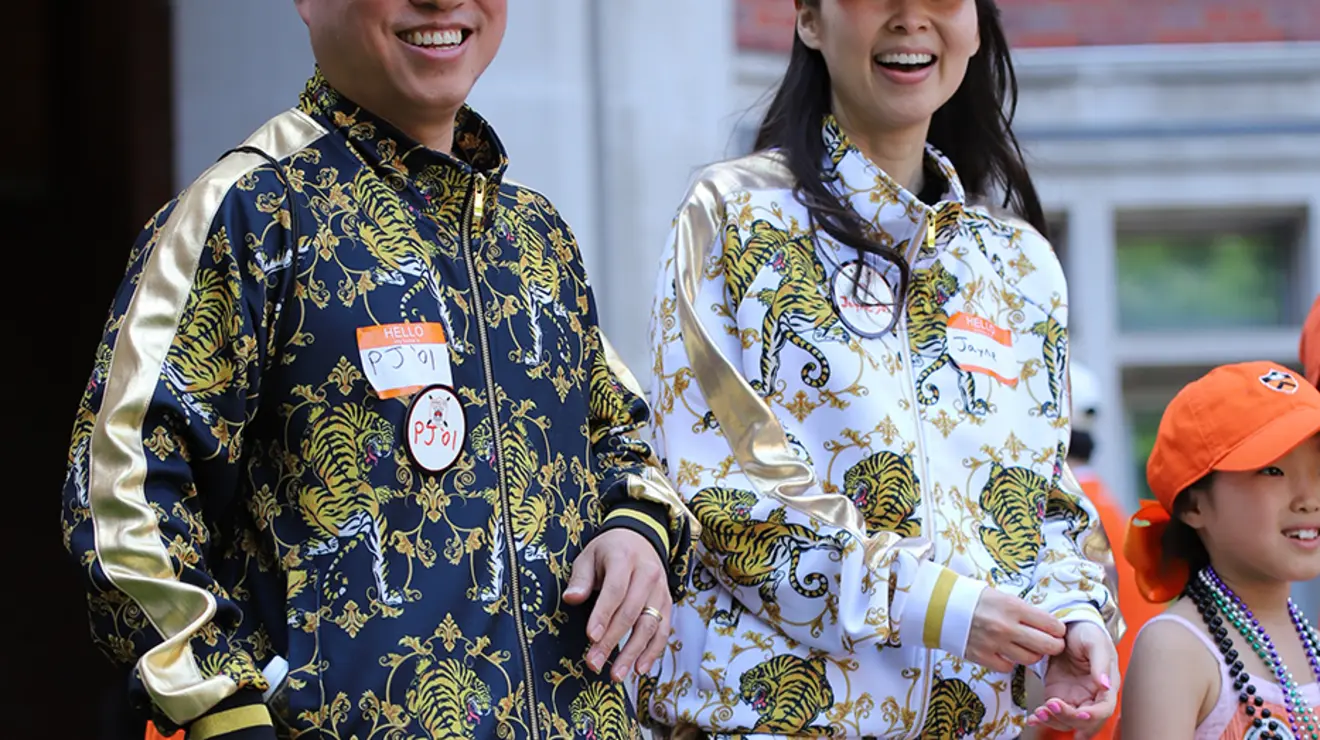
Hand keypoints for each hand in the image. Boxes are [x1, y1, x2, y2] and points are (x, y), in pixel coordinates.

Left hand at [563, 528, 671, 681]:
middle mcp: (648, 574)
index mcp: (625, 559)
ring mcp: (661, 590)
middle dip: (613, 641)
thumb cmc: (609, 551)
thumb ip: (580, 579)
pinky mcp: (667, 604)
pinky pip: (663, 631)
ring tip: (616, 675)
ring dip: (633, 653)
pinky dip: (652, 652)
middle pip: (631, 612)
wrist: (640, 539)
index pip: (615, 590)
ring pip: (650, 625)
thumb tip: (571, 599)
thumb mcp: (588, 556)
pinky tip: (639, 669)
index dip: (603, 615)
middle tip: (594, 663)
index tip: (591, 637)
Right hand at [966, 588, 1065, 672]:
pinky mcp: (983, 657)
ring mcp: (994, 644)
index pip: (1050, 624)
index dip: (1058, 629)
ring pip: (1029, 659)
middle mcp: (1006, 627)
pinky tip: (1007, 653)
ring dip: (1033, 654)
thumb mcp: (1002, 596)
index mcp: (1013, 607)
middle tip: (1053, 644)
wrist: (941, 606)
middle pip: (1046, 646)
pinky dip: (1010, 662)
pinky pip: (1008, 667)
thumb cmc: (974, 599)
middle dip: (1055, 646)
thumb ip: (1023, 611)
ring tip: (1029, 648)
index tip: (1057, 630)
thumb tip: (1045, 624)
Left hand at [1028, 621, 1117, 733]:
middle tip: (1051, 706)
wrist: (1067, 627)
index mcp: (1107, 686)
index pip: (1105, 709)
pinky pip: (1052, 714)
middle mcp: (1092, 697)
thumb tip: (1105, 685)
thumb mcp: (1095, 642)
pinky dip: (1042, 719)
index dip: (1095, 715)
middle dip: (1068, 718)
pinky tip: (1032, 718)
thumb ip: (1101, 663)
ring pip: (1068, 721)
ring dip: (1053, 721)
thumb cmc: (1086, 633)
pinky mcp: (1058, 696)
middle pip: (1085, 721)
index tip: (1081, 713)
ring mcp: (1074, 698)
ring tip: (1039, 713)